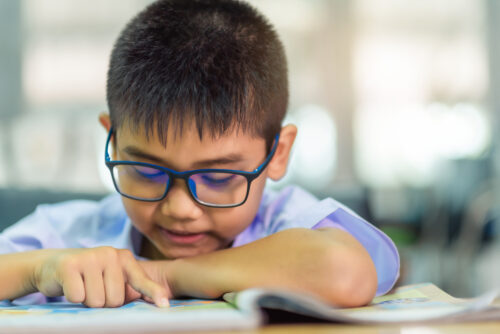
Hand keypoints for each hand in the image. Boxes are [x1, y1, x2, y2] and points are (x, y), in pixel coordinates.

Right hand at [32, 247, 170, 307]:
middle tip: (92, 288)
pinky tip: (69, 285)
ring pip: (97, 302)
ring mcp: (90, 257)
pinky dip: (73, 297)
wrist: (52, 265)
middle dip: (103, 302)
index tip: (164, 305)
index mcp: (124, 257)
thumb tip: (160, 303)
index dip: (153, 292)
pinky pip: (78, 297)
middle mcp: (110, 253)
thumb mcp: (113, 277)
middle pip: (115, 300)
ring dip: (87, 301)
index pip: (141, 280)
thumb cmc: (89, 276)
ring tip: (82, 286)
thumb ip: (133, 287)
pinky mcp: (70, 266)